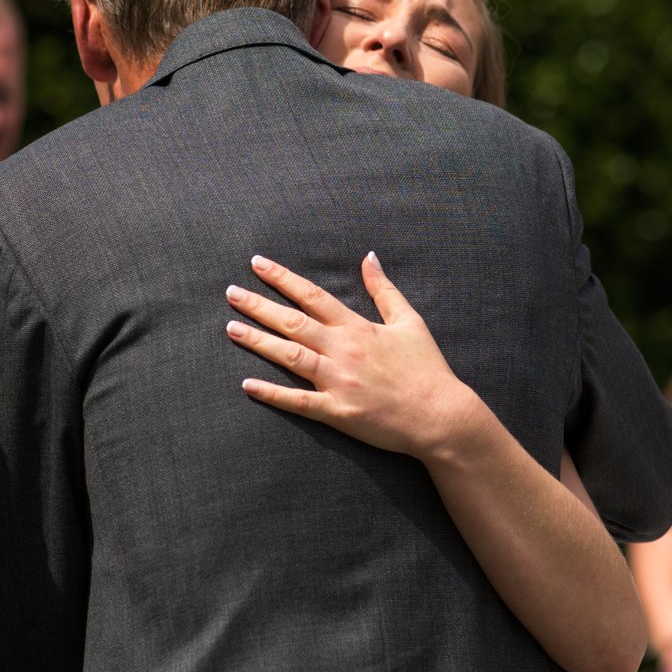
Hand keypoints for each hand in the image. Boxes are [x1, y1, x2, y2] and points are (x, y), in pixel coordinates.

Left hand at [226, 254, 483, 458]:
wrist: (440, 415)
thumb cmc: (427, 369)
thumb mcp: (410, 321)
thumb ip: (384, 289)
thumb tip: (368, 257)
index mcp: (357, 327)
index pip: (312, 295)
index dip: (282, 278)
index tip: (257, 264)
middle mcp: (343, 350)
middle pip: (292, 322)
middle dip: (258, 305)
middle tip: (230, 293)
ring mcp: (338, 381)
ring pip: (289, 356)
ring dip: (257, 341)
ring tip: (231, 329)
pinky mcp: (337, 411)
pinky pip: (297, 401)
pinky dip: (271, 393)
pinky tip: (247, 385)